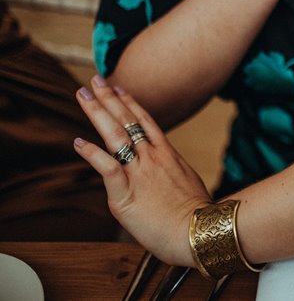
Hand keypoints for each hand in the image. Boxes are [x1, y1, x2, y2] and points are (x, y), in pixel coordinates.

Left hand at [73, 76, 210, 266]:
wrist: (196, 232)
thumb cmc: (196, 215)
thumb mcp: (188, 182)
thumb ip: (172, 172)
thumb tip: (165, 172)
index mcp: (167, 155)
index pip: (145, 122)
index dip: (130, 104)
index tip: (119, 88)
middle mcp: (152, 158)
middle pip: (128, 121)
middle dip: (109, 98)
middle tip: (95, 80)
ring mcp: (140, 173)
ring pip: (116, 135)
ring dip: (98, 112)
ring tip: (83, 95)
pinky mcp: (126, 193)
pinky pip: (107, 167)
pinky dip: (91, 153)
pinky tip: (78, 142)